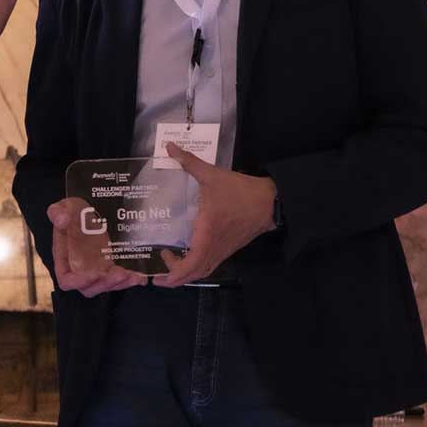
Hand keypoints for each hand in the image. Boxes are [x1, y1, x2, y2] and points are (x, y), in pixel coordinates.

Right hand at [48, 197, 146, 297]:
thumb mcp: (62, 207)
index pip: (67, 281)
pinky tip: (140, 276)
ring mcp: (95, 269)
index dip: (79, 282)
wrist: (85, 211)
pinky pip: (117, 278)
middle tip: (119, 273)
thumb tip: (61, 219)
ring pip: (106, 285)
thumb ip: (56, 213)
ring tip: (132, 275)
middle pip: (90, 288)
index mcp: (64, 259)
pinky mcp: (108, 266)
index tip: (93, 274)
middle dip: (105, 284)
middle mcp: (79, 269)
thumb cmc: (70, 211)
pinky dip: (129, 279)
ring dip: (120, 284)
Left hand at [154, 142, 276, 287]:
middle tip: (156, 274)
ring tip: (168, 267)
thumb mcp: (213, 175)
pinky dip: (196, 267)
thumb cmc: (240, 191)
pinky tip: (186, 258)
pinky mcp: (228, 248)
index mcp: (208, 234)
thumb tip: (169, 147)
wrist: (270, 202)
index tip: (159, 273)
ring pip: (202, 271)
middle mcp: (214, 247)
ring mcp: (223, 250)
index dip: (174, 272)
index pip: (191, 264)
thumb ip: (189, 162)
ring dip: (185, 274)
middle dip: (174, 279)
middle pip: (194, 274)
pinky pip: (209, 264)